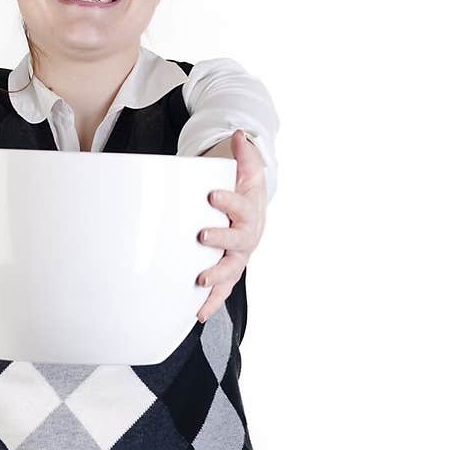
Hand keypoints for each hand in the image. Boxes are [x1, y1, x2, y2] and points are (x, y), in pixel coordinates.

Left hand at [195, 130, 266, 321]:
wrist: (251, 218)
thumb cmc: (245, 195)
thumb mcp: (247, 172)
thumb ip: (243, 155)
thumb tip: (238, 135)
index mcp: (250, 213)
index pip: (242, 206)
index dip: (229, 201)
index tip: (212, 195)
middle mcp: (246, 239)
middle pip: (237, 242)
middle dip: (220, 240)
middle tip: (202, 236)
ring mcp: (237, 259)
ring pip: (230, 272)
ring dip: (216, 279)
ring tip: (200, 281)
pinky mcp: (228, 275)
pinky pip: (222, 292)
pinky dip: (211, 304)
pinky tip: (198, 314)